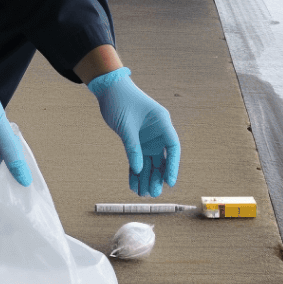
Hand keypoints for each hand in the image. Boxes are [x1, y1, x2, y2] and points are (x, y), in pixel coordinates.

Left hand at [88, 68, 179, 196]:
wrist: (109, 90)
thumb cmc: (120, 100)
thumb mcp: (126, 125)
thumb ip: (133, 147)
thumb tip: (139, 169)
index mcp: (162, 122)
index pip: (173, 147)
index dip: (173, 166)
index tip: (170, 182)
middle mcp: (157, 132)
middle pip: (162, 158)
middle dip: (158, 176)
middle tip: (154, 193)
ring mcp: (147, 138)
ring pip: (150, 162)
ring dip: (147, 177)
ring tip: (143, 194)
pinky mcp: (136, 141)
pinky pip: (138, 159)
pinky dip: (135, 171)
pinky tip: (133, 185)